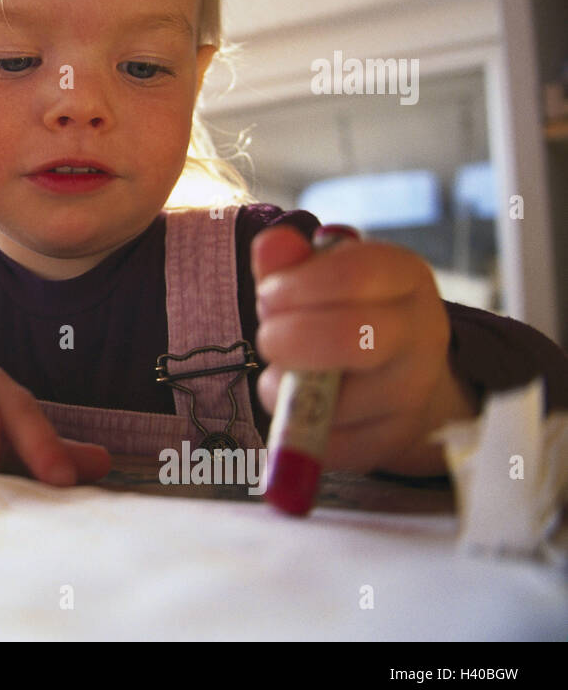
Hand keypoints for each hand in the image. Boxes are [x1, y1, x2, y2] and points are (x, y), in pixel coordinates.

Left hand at [251, 225, 479, 474]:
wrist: (398, 371)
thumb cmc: (346, 310)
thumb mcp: (320, 274)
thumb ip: (290, 261)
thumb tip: (273, 245)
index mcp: (404, 276)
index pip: (353, 275)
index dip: (294, 287)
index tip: (267, 295)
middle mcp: (422, 332)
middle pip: (350, 337)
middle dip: (287, 338)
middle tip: (267, 338)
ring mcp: (413, 390)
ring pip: (338, 400)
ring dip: (284, 388)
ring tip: (280, 375)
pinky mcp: (392, 438)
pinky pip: (332, 443)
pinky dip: (297, 428)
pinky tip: (298, 405)